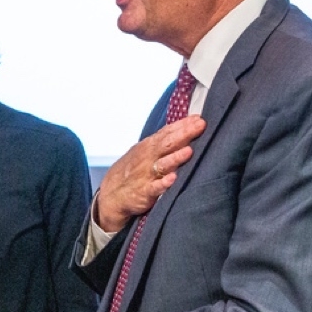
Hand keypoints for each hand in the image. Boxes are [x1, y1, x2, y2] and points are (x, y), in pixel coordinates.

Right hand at [95, 115, 205, 231]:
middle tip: (200, 126)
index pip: (167, 132)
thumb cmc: (134, 169)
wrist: (112, 193)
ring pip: (163, 165)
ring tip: (189, 151)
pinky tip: (173, 179)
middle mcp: (148, 158)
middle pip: (167, 144)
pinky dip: (163, 183)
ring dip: (175, 158)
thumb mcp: (144, 151)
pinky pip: (155, 187)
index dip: (183, 125)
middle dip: (184, 134)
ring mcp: (146, 175)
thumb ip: (164, 140)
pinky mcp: (145, 192)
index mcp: (149, 146)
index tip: (199, 119)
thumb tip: (188, 126)